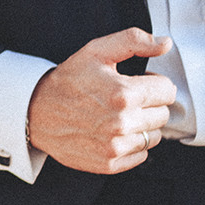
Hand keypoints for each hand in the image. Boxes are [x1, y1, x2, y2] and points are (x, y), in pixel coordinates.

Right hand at [26, 28, 177, 174]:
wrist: (36, 112)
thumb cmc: (67, 81)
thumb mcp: (97, 51)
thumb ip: (134, 41)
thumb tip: (165, 44)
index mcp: (124, 94)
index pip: (168, 91)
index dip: (154, 83)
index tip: (138, 83)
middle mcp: (122, 123)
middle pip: (163, 114)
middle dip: (149, 104)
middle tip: (125, 99)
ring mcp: (116, 146)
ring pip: (154, 136)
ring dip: (142, 126)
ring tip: (118, 115)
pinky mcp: (110, 163)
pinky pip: (141, 155)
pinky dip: (132, 144)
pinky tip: (113, 132)